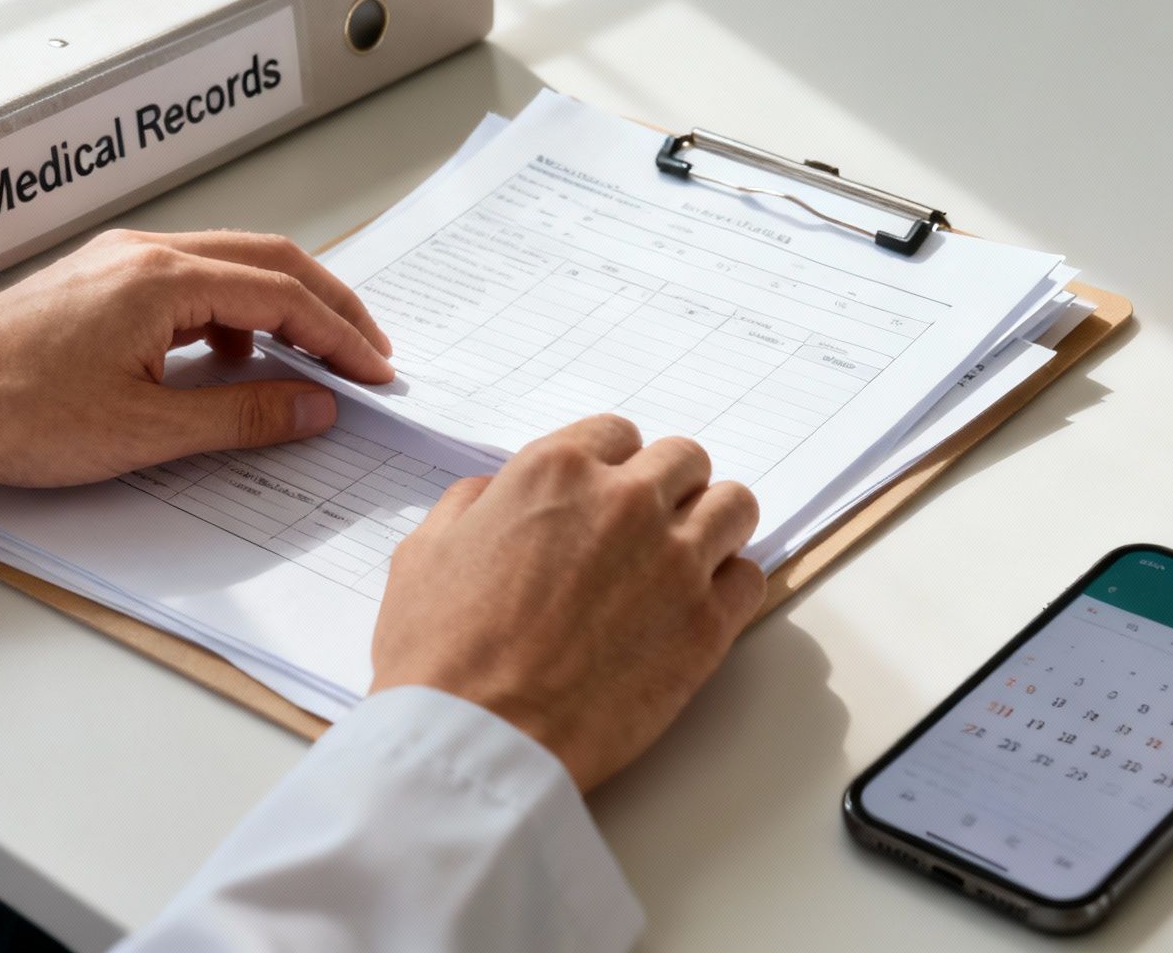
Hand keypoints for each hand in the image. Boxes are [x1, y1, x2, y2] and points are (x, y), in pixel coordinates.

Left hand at [0, 230, 392, 502]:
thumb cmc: (12, 412)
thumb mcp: (144, 431)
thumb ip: (242, 415)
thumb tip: (315, 406)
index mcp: (162, 277)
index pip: (283, 294)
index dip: (340, 335)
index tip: (377, 373)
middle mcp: (144, 252)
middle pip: (268, 260)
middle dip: (328, 306)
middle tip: (369, 353)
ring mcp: (117, 262)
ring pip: (229, 265)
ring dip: (281, 307)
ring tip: (312, 362)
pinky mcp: (97, 282)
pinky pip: (189, 282)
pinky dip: (231, 314)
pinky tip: (229, 362)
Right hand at [370, 415, 762, 790]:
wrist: (479, 739)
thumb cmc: (440, 654)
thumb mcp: (423, 554)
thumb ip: (469, 506)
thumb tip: (495, 495)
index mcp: (556, 471)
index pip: (618, 433)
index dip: (612, 465)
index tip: (608, 494)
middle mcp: (625, 501)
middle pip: (684, 460)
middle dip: (668, 487)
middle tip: (648, 528)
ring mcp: (675, 560)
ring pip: (733, 506)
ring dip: (713, 525)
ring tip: (687, 559)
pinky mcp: (706, 624)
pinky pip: (749, 577)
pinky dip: (730, 585)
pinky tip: (698, 606)